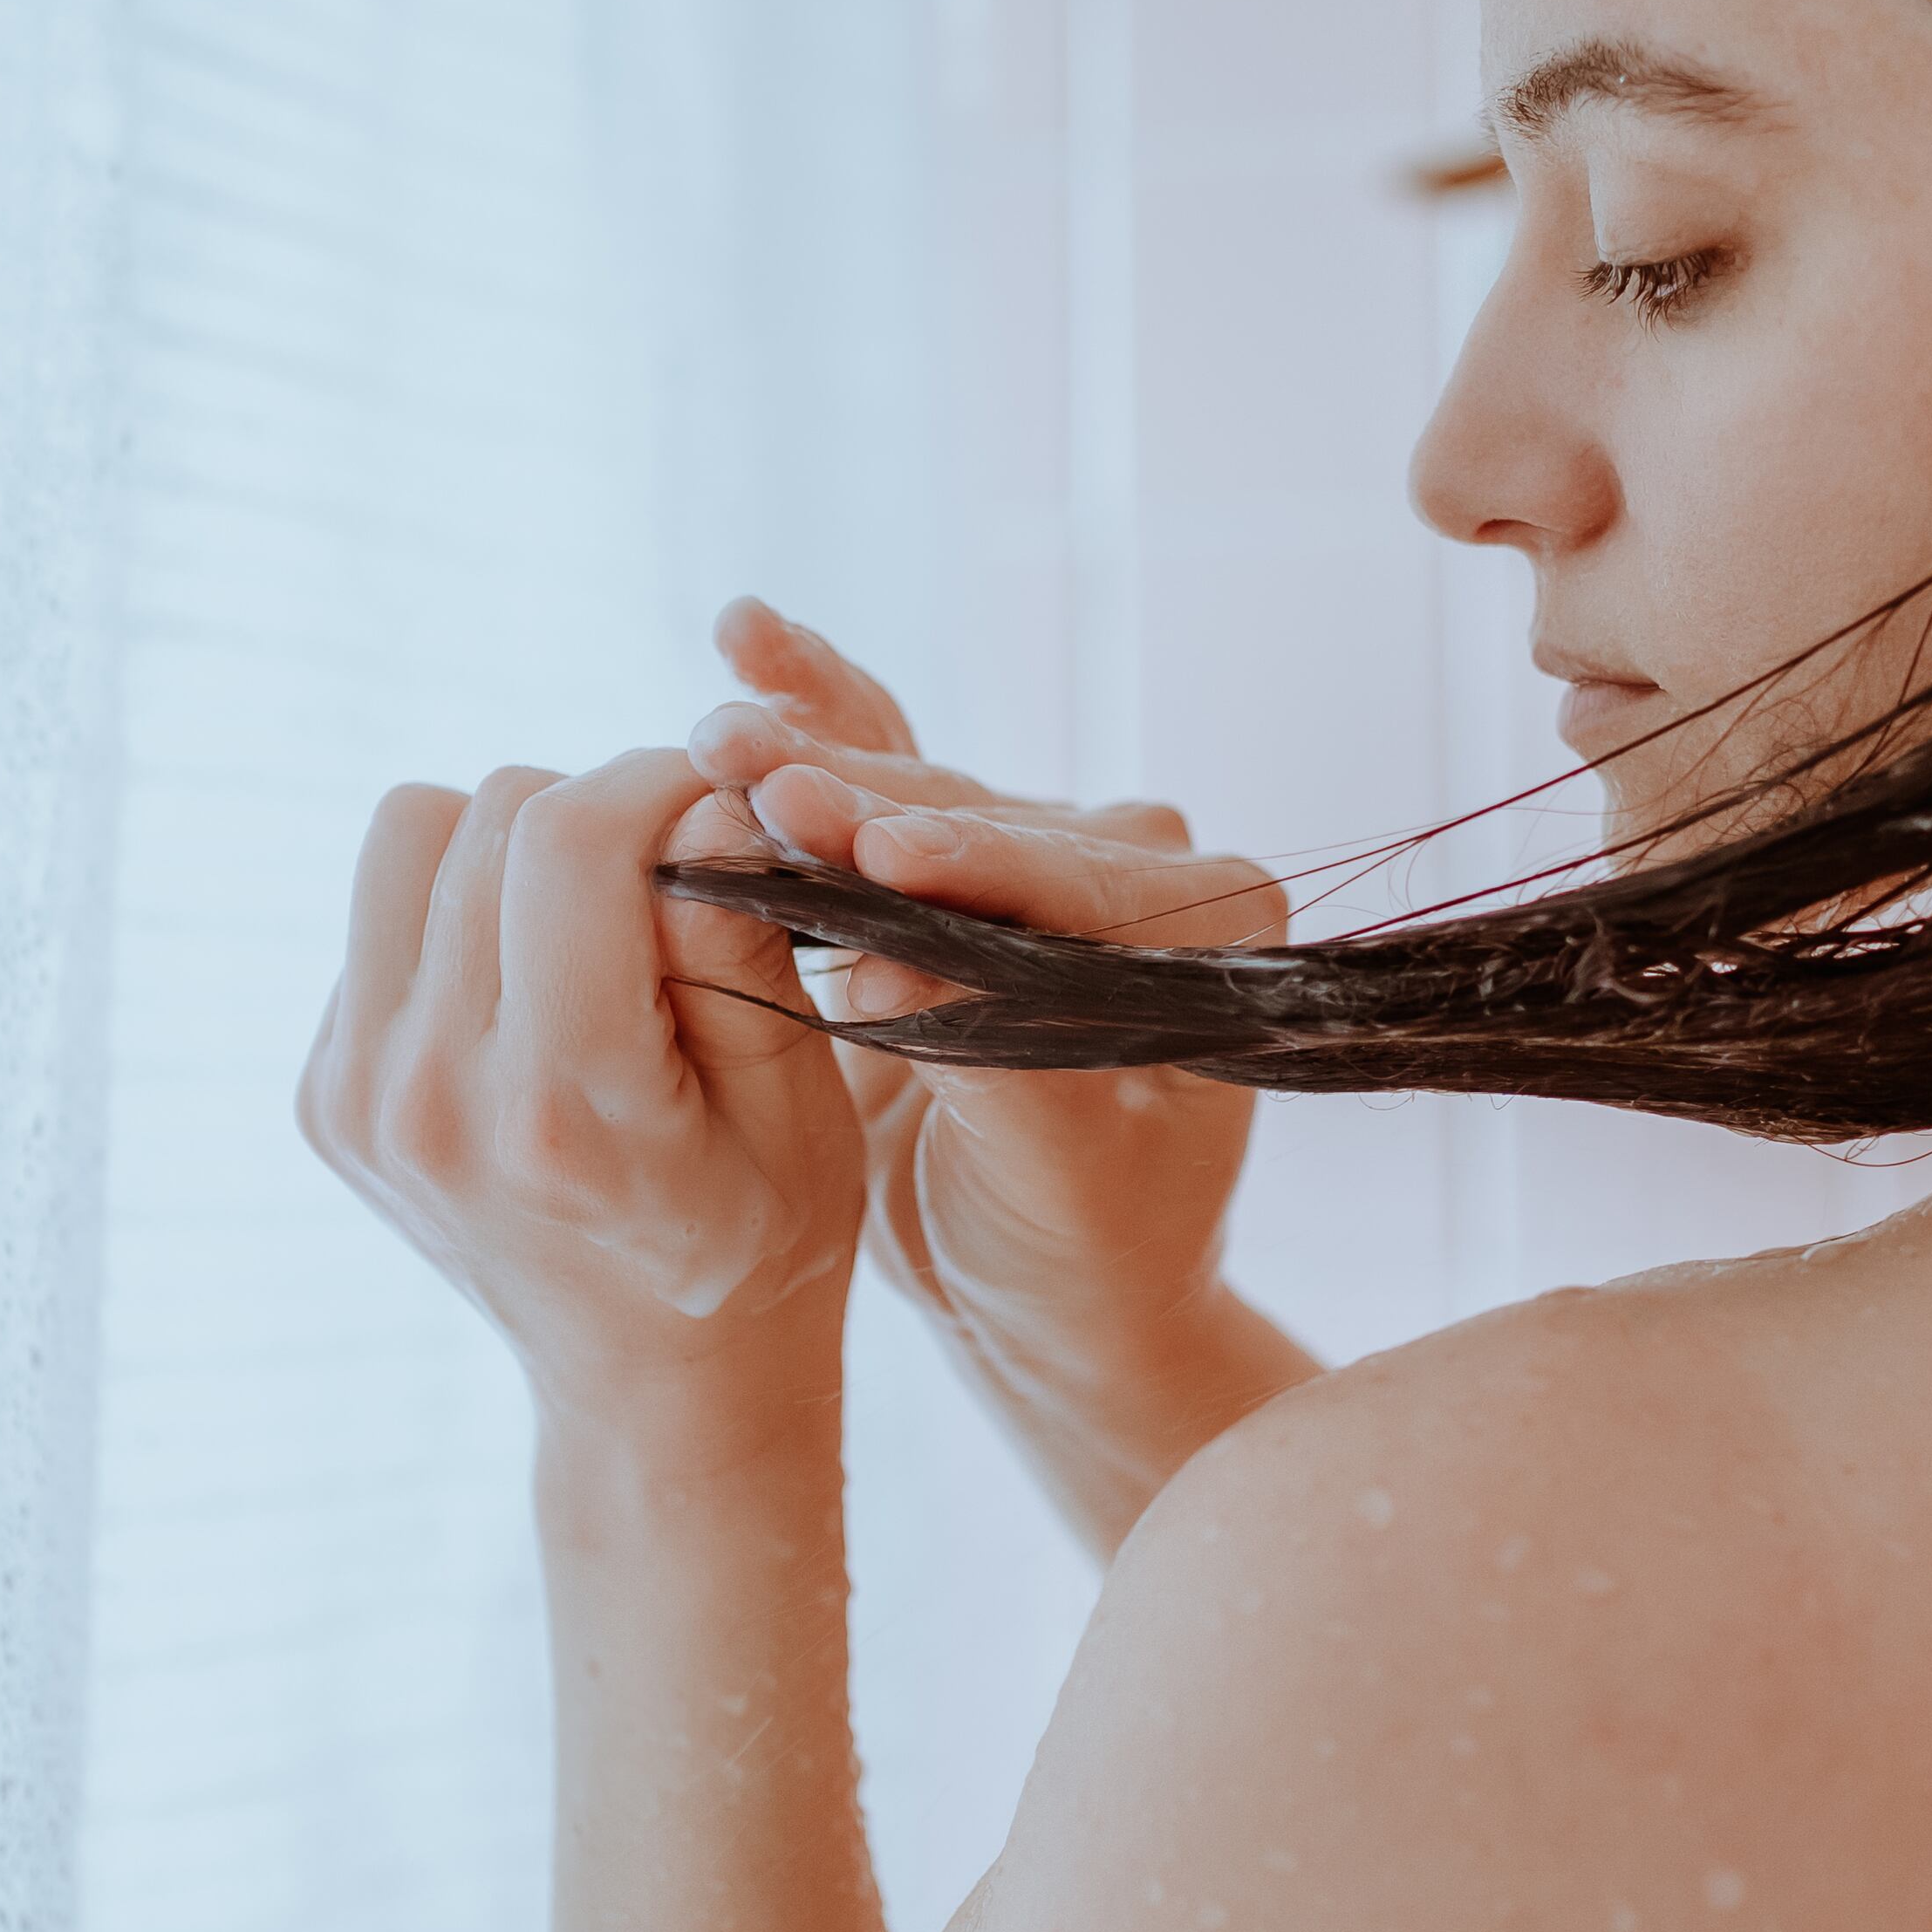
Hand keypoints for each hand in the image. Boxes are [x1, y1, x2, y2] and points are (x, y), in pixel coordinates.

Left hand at [296, 748, 864, 1431]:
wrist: (655, 1390)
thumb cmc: (758, 1241)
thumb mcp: (801, 1109)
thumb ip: (743, 947)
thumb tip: (705, 800)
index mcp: (554, 1108)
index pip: (566, 837)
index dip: (659, 781)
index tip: (721, 810)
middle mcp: (426, 1098)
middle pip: (489, 813)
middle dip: (599, 813)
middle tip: (672, 882)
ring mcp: (357, 1099)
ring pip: (410, 835)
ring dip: (512, 848)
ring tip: (593, 930)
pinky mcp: (324, 1094)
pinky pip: (383, 911)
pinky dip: (466, 916)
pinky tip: (535, 998)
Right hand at [695, 603, 1307, 1540]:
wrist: (1062, 1292)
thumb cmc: (1087, 1256)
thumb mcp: (1057, 1187)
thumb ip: (998, 1071)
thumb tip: (890, 963)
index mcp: (1217, 931)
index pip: (1072, 885)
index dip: (967, 864)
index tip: (870, 849)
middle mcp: (1146, 867)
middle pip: (981, 822)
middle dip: (862, 802)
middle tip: (746, 772)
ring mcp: (1049, 853)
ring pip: (919, 794)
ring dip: (813, 760)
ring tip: (714, 732)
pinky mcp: (965, 860)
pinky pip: (890, 771)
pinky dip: (822, 711)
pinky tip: (746, 638)